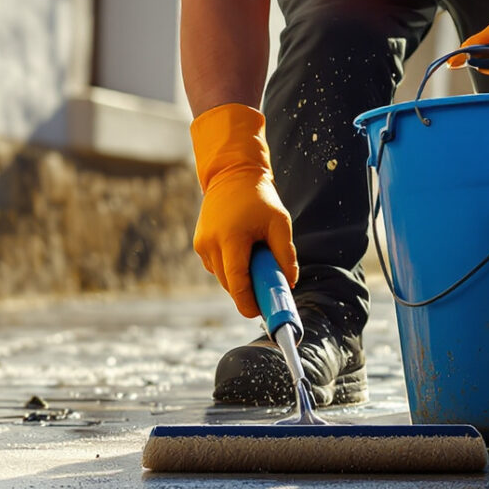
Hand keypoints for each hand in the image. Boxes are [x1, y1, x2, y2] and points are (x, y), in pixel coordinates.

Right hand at [188, 104, 296, 317]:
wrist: (231, 175)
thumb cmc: (259, 198)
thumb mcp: (280, 222)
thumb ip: (285, 254)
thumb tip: (289, 283)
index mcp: (231, 238)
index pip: (237, 282)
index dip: (248, 302)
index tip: (260, 313)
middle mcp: (211, 244)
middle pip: (230, 284)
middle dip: (248, 292)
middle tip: (268, 290)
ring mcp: (202, 245)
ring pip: (223, 277)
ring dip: (239, 277)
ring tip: (256, 259)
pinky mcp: (199, 245)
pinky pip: (217, 267)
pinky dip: (231, 267)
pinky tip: (242, 252)